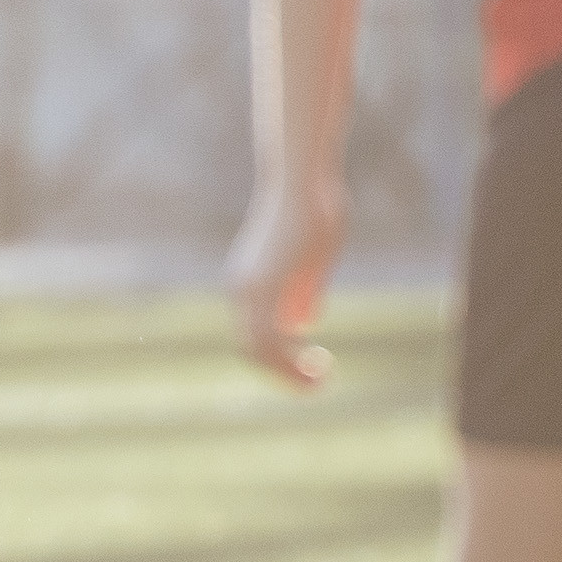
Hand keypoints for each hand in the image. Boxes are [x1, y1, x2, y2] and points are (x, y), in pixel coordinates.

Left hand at [228, 176, 346, 388]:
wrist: (303, 179)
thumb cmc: (312, 210)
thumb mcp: (312, 262)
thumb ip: (305, 293)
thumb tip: (302, 326)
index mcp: (248, 282)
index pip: (254, 335)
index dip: (282, 358)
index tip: (317, 363)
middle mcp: (240, 288)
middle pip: (251, 350)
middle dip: (285, 373)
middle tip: (320, 382)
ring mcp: (248, 289)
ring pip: (257, 352)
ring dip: (289, 374)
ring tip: (321, 381)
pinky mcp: (263, 288)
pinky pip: (269, 342)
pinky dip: (291, 362)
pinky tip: (319, 365)